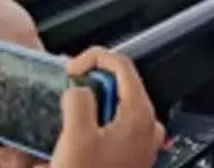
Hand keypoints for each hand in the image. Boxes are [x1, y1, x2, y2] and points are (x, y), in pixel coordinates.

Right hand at [51, 48, 164, 167]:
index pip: (122, 64)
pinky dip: (95, 121)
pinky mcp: (130, 155)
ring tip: (67, 116)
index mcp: (140, 114)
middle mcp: (147, 126)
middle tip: (66, 91)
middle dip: (90, 82)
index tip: (72, 68)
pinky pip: (113, 126)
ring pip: (115, 105)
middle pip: (119, 84)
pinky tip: (76, 135)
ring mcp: (141, 141)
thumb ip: (78, 102)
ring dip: (89, 104)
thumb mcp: (76, 138)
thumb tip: (78, 90)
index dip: (93, 58)